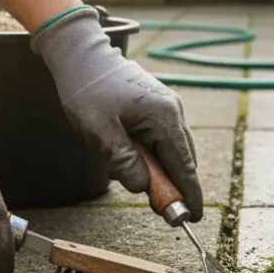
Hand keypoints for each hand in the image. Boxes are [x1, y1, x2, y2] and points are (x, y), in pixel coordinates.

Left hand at [31, 5, 202, 221]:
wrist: (81, 55)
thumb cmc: (87, 89)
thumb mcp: (99, 130)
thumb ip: (122, 160)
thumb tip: (142, 185)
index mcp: (163, 117)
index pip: (184, 165)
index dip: (189, 193)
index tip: (193, 217)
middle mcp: (171, 112)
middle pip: (182, 160)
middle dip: (173, 185)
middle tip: (159, 207)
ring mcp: (165, 108)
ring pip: (171, 150)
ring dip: (160, 170)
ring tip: (139, 180)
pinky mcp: (156, 107)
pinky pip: (160, 140)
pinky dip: (153, 156)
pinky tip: (133, 160)